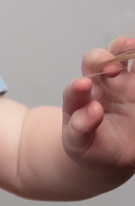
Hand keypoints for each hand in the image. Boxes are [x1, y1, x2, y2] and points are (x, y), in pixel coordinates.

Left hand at [62, 37, 134, 175]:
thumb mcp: (77, 141)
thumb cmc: (89, 145)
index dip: (78, 86)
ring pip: (130, 58)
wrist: (111, 157)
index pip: (77, 87)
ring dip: (130, 49)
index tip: (83, 86)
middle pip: (103, 58)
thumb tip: (93, 109)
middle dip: (107, 55)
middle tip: (112, 69)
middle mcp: (104, 85)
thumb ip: (79, 126)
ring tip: (133, 48)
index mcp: (82, 97)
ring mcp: (127, 87)